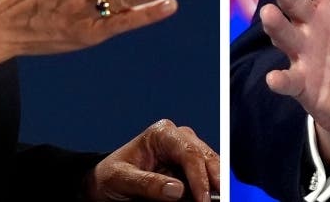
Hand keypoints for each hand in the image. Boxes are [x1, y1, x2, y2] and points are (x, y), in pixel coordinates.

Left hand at [83, 119, 219, 200]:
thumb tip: (177, 191)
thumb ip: (147, 183)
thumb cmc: (111, 175)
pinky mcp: (189, 169)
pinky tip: (210, 198)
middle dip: (215, 180)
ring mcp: (187, 153)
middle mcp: (179, 139)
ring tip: (217, 200)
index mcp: (162, 133)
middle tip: (221, 200)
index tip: (202, 201)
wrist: (107, 181)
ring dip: (215, 185)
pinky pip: (206, 177)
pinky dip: (210, 189)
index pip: (189, 153)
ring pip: (211, 166)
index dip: (200, 177)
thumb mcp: (122, 179)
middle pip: (206, 157)